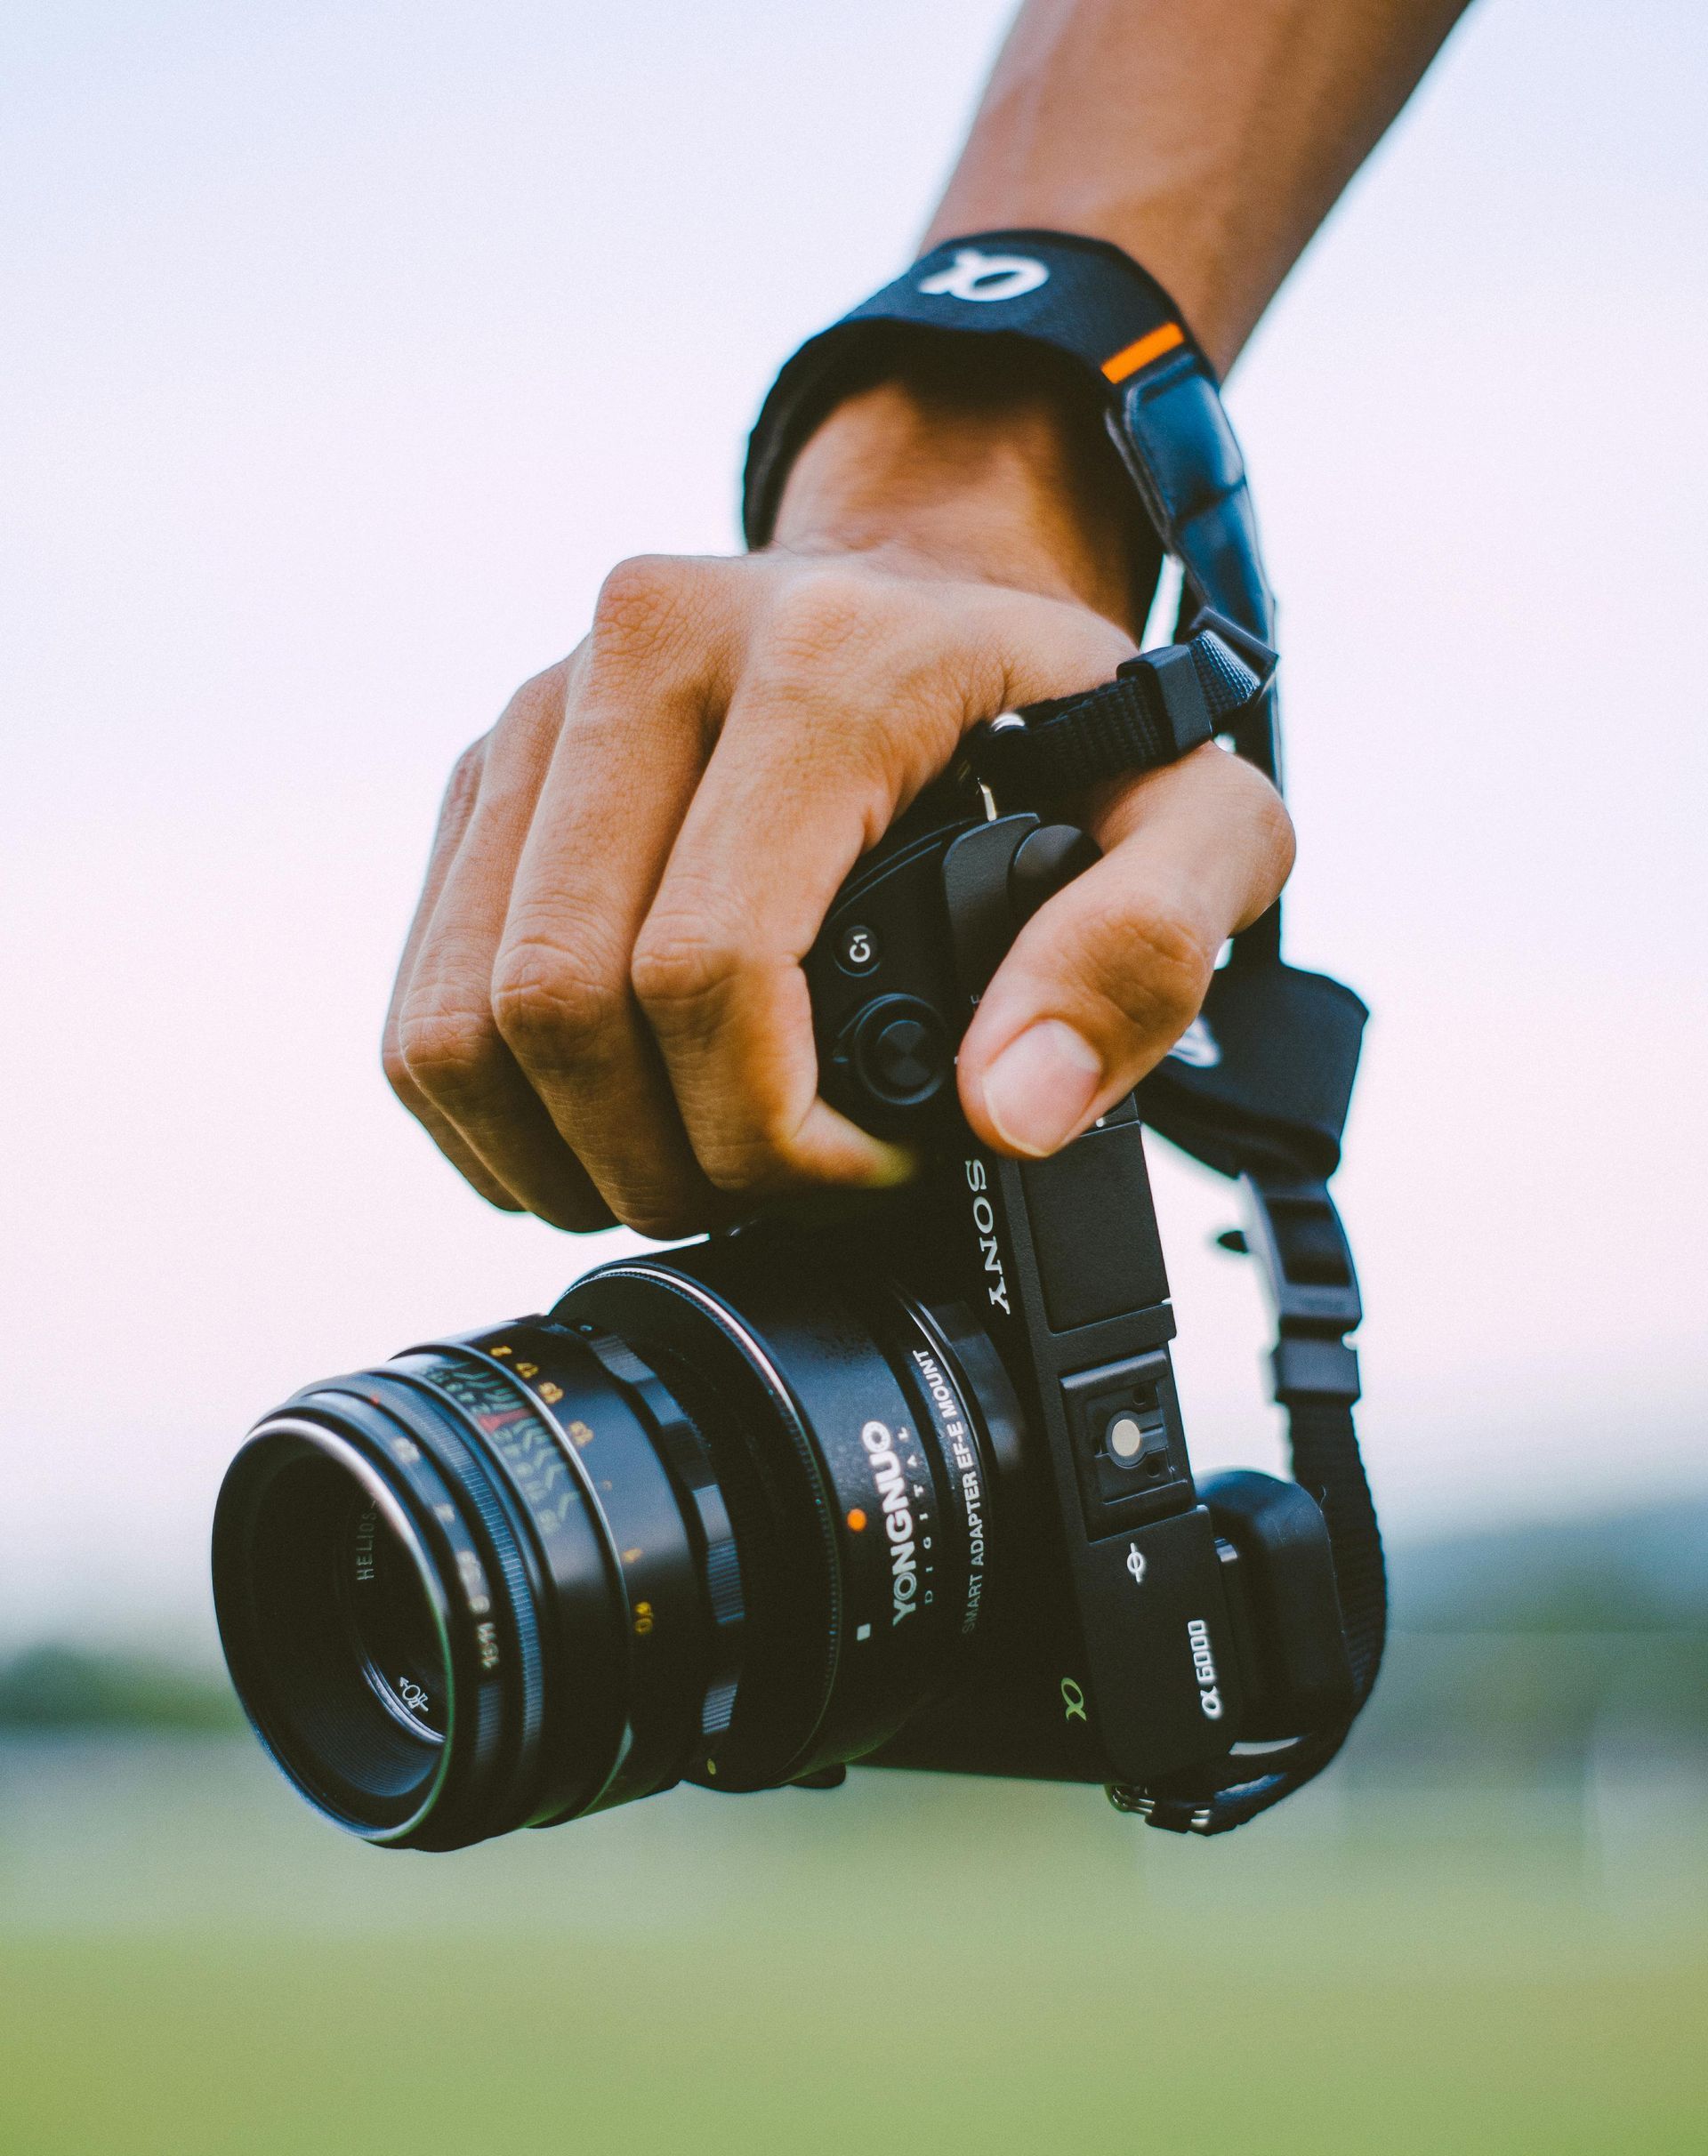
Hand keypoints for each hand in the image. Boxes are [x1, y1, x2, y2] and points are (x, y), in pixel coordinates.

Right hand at [383, 367, 1293, 1235]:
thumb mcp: (1200, 821)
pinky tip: (602, 1139)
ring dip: (565, 1160)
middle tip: (777, 1197)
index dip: (773, 1135)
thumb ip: (1148, 950)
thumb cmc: (1069, 727)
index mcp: (825, 658)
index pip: (714, 965)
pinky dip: (497, 1118)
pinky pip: (423, 1000)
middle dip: (668, 1165)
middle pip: (565, 1006)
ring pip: (464, 1020)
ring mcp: (543, 708)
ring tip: (691, 1178)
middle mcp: (652, 652)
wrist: (940, 591)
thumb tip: (1005, 1106)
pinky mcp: (485, 773)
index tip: (874, 1171)